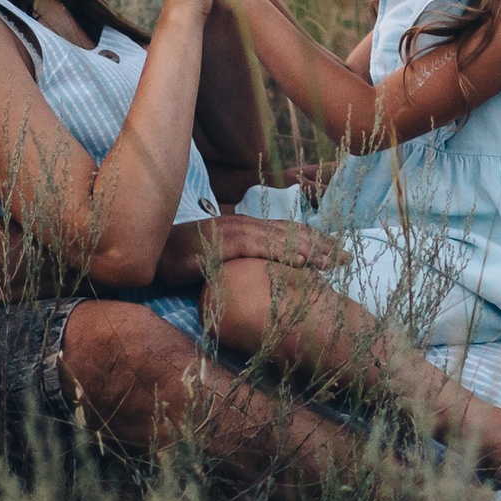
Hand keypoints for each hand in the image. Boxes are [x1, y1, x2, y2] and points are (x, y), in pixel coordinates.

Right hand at [190, 214, 343, 270]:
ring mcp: (233, 232)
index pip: (287, 231)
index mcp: (246, 228)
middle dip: (320, 245)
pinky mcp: (221, 245)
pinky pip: (257, 249)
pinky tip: (300, 264)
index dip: (315, 240)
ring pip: (279, 240)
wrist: (153, 252)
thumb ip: (242, 260)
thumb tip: (262, 275)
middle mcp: (244, 225)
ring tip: (332, 262)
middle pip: (290, 233)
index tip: (338, 251)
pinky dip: (280, 255)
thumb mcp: (220, 258)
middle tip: (346, 257)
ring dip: (309, 250)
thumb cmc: (184, 257)